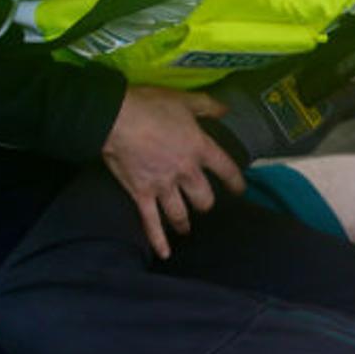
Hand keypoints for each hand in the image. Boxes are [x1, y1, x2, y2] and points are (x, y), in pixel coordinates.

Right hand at [101, 85, 246, 257]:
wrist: (115, 117)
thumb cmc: (150, 105)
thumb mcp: (185, 100)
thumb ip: (208, 106)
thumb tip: (226, 109)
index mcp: (199, 149)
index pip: (226, 170)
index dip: (235, 182)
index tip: (239, 190)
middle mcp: (185, 172)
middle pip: (204, 198)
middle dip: (205, 204)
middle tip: (203, 205)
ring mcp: (163, 186)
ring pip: (180, 213)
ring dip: (185, 222)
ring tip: (186, 228)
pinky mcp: (141, 194)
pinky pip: (151, 222)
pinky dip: (158, 240)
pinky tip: (165, 253)